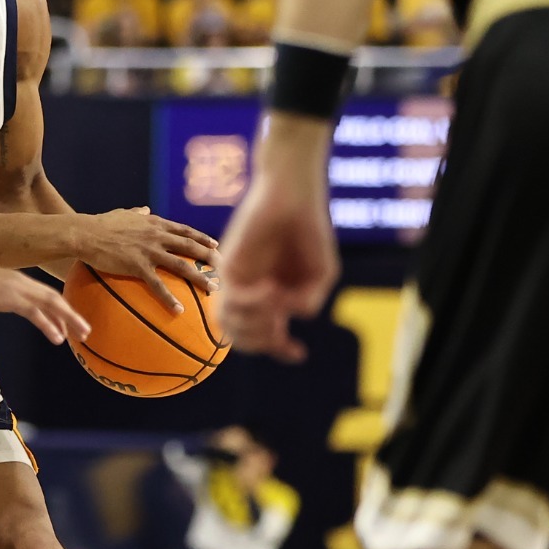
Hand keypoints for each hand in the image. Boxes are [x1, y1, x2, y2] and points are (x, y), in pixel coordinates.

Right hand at [0, 262, 90, 345]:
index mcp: (12, 276)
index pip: (41, 292)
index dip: (57, 307)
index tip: (68, 321)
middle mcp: (18, 279)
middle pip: (52, 296)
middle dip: (71, 314)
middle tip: (86, 330)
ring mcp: (14, 287)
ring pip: (50, 302)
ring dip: (69, 319)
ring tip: (82, 335)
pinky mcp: (7, 297)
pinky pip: (35, 311)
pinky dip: (49, 324)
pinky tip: (58, 336)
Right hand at [74, 208, 218, 313]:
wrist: (85, 233)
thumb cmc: (100, 224)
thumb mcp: (122, 214)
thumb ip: (137, 213)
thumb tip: (145, 210)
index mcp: (154, 224)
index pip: (184, 230)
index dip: (202, 238)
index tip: (215, 245)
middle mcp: (157, 236)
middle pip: (190, 246)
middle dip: (210, 257)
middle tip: (225, 268)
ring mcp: (149, 251)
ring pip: (181, 265)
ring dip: (200, 277)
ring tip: (214, 289)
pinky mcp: (138, 265)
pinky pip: (158, 285)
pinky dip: (170, 298)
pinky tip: (179, 310)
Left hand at [217, 113, 338, 362]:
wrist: (291, 195)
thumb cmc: (308, 231)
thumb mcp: (320, 273)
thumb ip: (308, 300)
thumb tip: (294, 317)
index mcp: (271, 298)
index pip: (266, 336)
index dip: (280, 351)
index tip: (299, 354)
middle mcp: (250, 293)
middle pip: (243, 338)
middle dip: (265, 343)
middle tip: (283, 334)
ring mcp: (237, 281)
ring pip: (231, 326)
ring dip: (257, 327)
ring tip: (277, 309)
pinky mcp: (227, 266)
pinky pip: (232, 299)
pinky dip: (253, 304)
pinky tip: (272, 290)